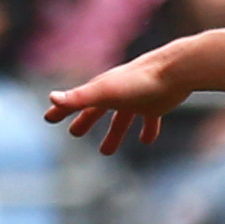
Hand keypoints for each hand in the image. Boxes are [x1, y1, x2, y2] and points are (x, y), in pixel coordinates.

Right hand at [45, 52, 191, 154]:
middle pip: (97, 110)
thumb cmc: (138, 81)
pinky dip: (147, 131)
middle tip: (74, 134)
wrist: (175, 72)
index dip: (62, 110)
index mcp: (102, 90)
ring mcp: (137, 99)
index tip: (49, 118)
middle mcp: (118, 93)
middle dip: (85, 120)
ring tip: (106, 152)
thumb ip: (80, 97)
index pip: (76, 101)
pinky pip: (149, 120)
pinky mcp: (156, 105)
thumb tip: (51, 97)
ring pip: (121, 120)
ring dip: (114, 134)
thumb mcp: (105, 91)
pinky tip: (146, 141)